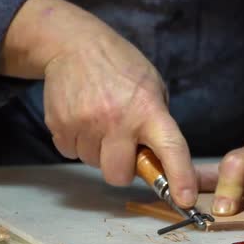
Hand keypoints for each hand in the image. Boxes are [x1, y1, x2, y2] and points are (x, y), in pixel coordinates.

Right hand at [0, 0, 196, 206]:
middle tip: (123, 146)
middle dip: (122, 168)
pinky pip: (70, 153)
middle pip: (119, 175)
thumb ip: (157, 122)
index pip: (171, 148)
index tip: (184, 199)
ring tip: (100, 121)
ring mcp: (85, 123)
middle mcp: (117, 120)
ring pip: (92, 164)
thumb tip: (159, 160)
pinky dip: (78, 142)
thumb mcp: (153, 86)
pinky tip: (83, 119)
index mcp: (148, 110)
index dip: (179, 177)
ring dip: (98, 151)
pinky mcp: (59, 124)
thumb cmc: (121, 67)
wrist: (75, 44)